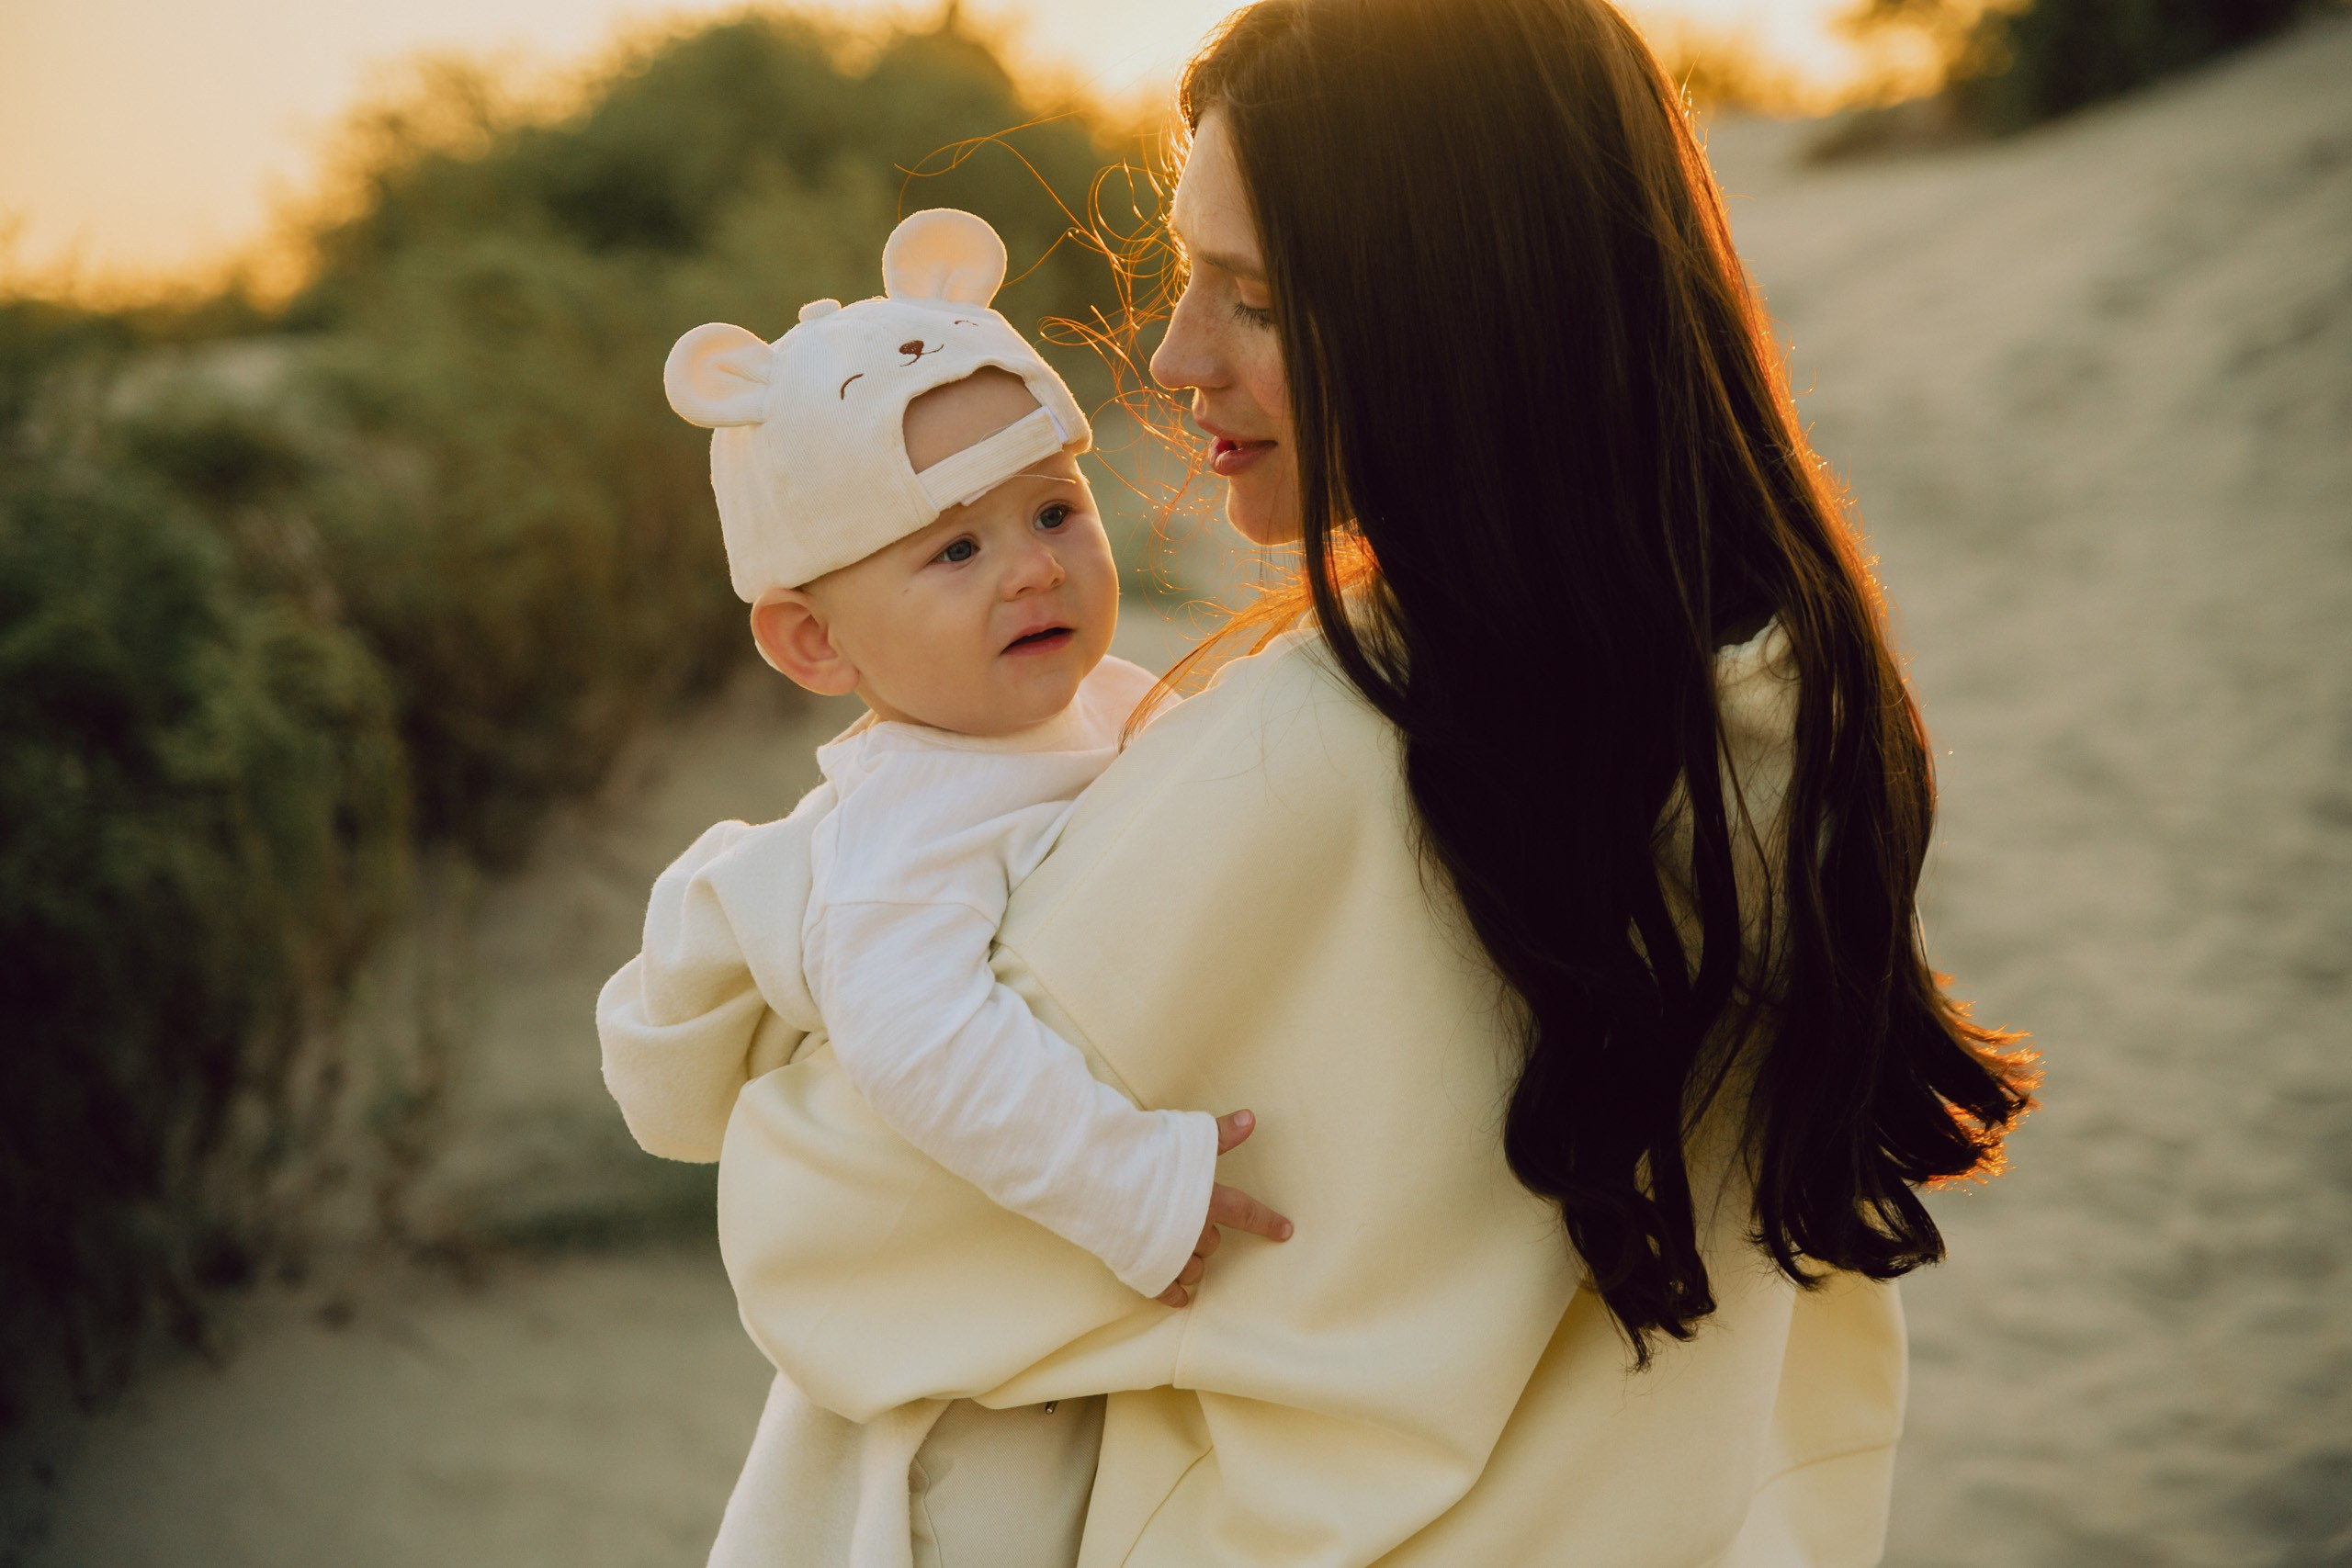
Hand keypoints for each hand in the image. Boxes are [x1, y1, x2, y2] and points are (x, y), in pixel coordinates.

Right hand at [1155, 1110, 1292, 1307]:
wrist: (1099, 1183)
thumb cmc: (1144, 1159)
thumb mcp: (1187, 1141)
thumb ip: (1220, 1134)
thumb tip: (1251, 1117)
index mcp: (1208, 1202)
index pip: (1246, 1214)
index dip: (1267, 1222)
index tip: (1286, 1231)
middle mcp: (1194, 1232)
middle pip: (1212, 1243)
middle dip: (1206, 1236)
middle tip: (1190, 1222)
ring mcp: (1170, 1256)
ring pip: (1193, 1269)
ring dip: (1191, 1262)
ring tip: (1180, 1252)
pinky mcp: (1146, 1271)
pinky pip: (1167, 1291)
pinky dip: (1174, 1294)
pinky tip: (1178, 1295)